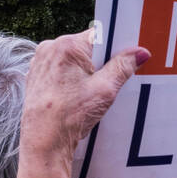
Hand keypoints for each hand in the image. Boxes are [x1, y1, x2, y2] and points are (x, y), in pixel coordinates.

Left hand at [10, 31, 149, 177]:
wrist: (44, 141)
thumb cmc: (70, 115)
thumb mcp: (105, 90)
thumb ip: (123, 66)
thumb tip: (140, 52)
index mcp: (67, 46)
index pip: (100, 36)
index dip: (116, 47)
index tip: (126, 59)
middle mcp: (50, 48)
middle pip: (87, 48)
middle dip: (101, 62)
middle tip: (111, 82)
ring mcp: (40, 62)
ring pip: (74, 60)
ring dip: (86, 72)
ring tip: (92, 93)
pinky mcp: (36, 76)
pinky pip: (61, 70)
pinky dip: (72, 79)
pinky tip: (78, 97)